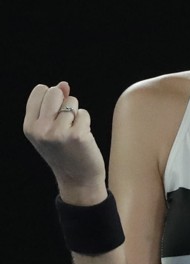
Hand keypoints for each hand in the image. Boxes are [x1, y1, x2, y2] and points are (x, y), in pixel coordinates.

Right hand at [23, 81, 107, 203]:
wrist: (77, 179)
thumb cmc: (65, 151)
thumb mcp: (50, 128)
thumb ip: (54, 105)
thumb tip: (64, 84)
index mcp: (29, 126)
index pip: (40, 90)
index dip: (53, 97)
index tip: (55, 115)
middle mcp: (40, 129)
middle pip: (56, 92)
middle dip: (65, 102)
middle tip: (66, 123)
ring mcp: (58, 132)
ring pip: (72, 102)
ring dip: (77, 115)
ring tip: (73, 133)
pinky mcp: (77, 135)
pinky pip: (84, 114)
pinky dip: (86, 123)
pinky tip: (82, 138)